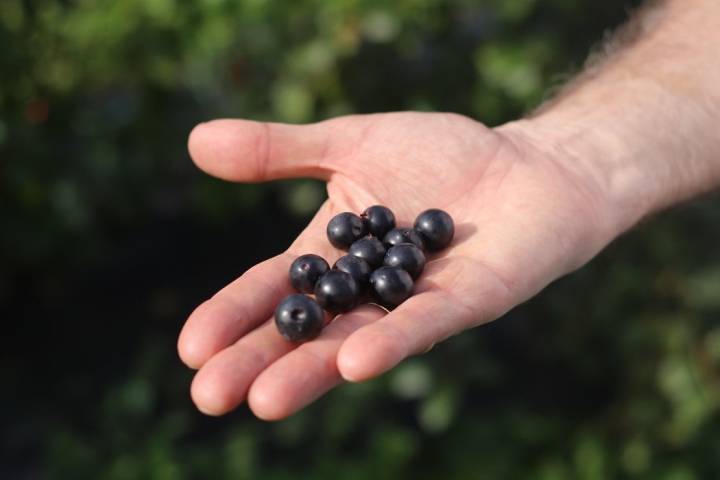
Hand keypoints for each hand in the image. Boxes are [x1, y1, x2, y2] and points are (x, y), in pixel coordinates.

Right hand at [177, 112, 613, 418]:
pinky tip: (353, 362)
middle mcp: (368, 291)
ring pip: (356, 339)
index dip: (232, 316)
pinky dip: (389, 341)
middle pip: (306, 330)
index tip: (190, 348)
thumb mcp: (350, 142)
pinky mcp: (467, 303)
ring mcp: (415, 303)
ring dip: (311, 370)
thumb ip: (280, 149)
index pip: (273, 288)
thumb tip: (193, 141)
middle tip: (209, 397)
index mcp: (334, 254)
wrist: (528, 164)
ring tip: (264, 400)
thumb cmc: (442, 155)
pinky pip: (422, 323)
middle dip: (258, 362)